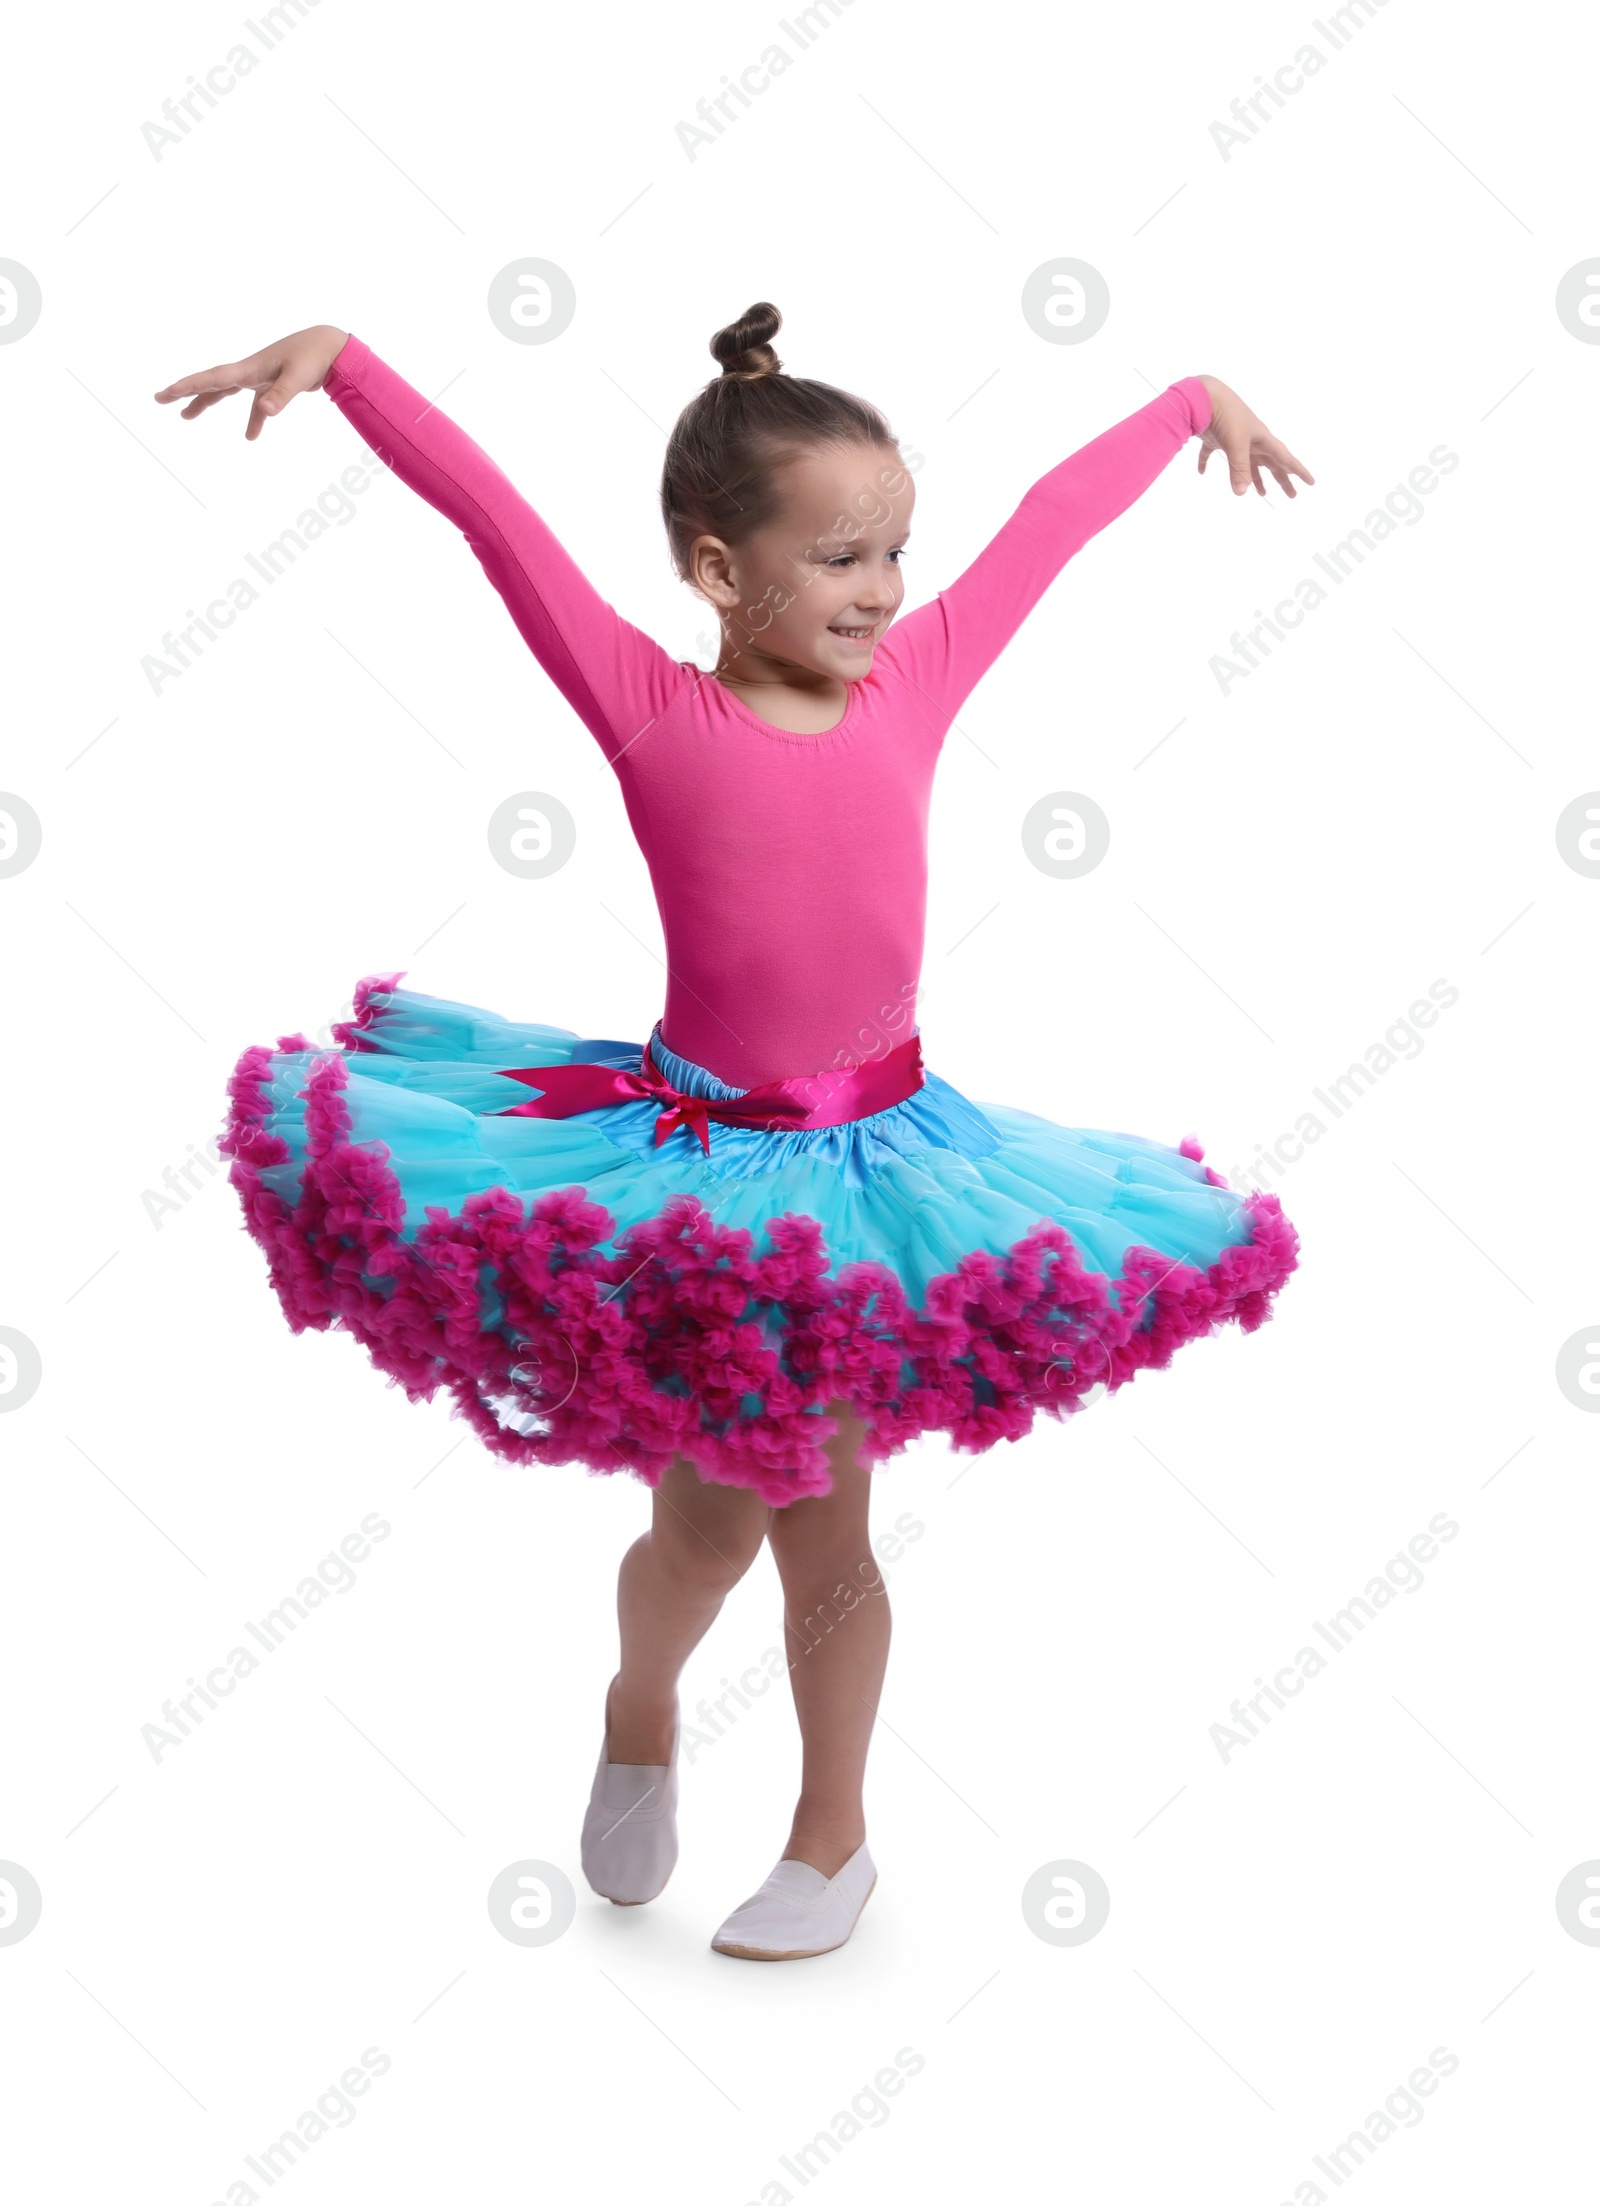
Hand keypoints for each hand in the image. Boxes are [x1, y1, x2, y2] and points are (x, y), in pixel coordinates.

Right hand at [154, 324, 349, 440]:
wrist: (331, 347)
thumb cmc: (314, 357)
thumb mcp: (297, 377)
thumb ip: (280, 395)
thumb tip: (264, 412)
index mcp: (249, 369)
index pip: (212, 379)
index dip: (187, 387)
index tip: (164, 394)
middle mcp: (249, 371)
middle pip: (210, 383)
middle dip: (185, 391)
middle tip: (160, 399)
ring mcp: (259, 377)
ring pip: (226, 392)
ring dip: (206, 403)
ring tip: (186, 417)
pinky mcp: (272, 383)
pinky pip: (255, 404)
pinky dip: (253, 420)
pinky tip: (250, 437)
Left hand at [1196, 376, 1313, 497]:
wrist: (1203, 395)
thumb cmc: (1225, 416)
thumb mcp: (1236, 444)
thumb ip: (1239, 469)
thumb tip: (1241, 493)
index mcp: (1262, 439)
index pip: (1284, 458)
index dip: (1298, 470)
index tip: (1311, 482)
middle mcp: (1251, 439)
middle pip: (1269, 463)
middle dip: (1281, 479)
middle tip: (1292, 495)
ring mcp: (1232, 437)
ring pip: (1246, 462)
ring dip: (1254, 477)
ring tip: (1261, 493)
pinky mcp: (1213, 436)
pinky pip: (1211, 453)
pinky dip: (1205, 462)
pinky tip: (1201, 472)